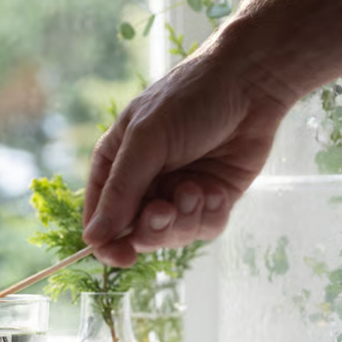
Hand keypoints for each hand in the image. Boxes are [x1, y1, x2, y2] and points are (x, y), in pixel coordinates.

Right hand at [82, 44, 290, 266]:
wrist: (250, 85)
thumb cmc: (188, 100)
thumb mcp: (146, 140)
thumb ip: (120, 191)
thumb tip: (92, 239)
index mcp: (115, 164)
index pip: (99, 217)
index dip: (106, 242)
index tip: (120, 257)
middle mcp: (144, 183)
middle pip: (135, 233)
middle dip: (152, 228)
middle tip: (165, 209)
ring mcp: (178, 193)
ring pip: (172, 236)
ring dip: (185, 218)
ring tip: (197, 188)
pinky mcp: (211, 199)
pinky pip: (204, 229)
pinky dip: (210, 215)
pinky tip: (216, 189)